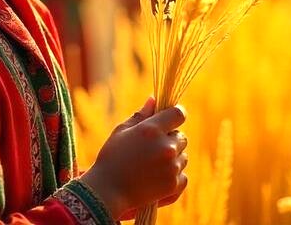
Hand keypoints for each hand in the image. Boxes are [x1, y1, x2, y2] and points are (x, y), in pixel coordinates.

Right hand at [80, 98, 187, 219]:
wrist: (107, 192)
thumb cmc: (111, 157)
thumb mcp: (122, 131)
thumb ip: (141, 115)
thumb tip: (154, 99)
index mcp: (152, 129)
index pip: (178, 114)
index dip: (176, 114)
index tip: (171, 118)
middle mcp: (166, 146)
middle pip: (182, 137)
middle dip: (171, 139)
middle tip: (153, 148)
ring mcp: (171, 167)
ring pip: (183, 157)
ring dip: (173, 158)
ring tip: (152, 165)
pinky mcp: (173, 184)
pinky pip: (183, 175)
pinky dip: (174, 176)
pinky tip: (158, 177)